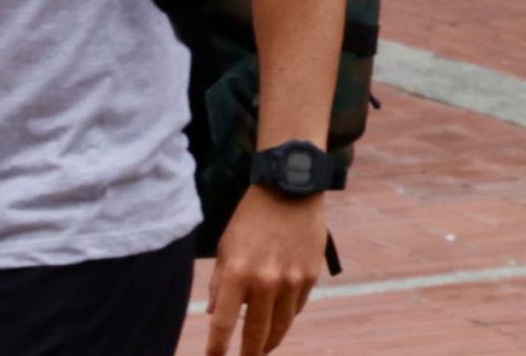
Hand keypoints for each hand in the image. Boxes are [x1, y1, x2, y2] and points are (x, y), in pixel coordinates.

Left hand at [202, 181, 320, 355]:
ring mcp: (291, 280)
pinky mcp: (310, 275)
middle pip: (256, 335)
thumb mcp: (227, 248)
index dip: (216, 348)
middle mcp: (265, 281)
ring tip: (262, 348)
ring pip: (280, 327)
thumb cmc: (251, 218)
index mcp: (237, 274)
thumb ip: (220, 284)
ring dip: (269, 342)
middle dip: (248, 354)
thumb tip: (215, 315)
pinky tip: (279, 318)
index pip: (222, 325)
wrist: (290, 188)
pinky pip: (297, 308)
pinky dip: (286, 317)